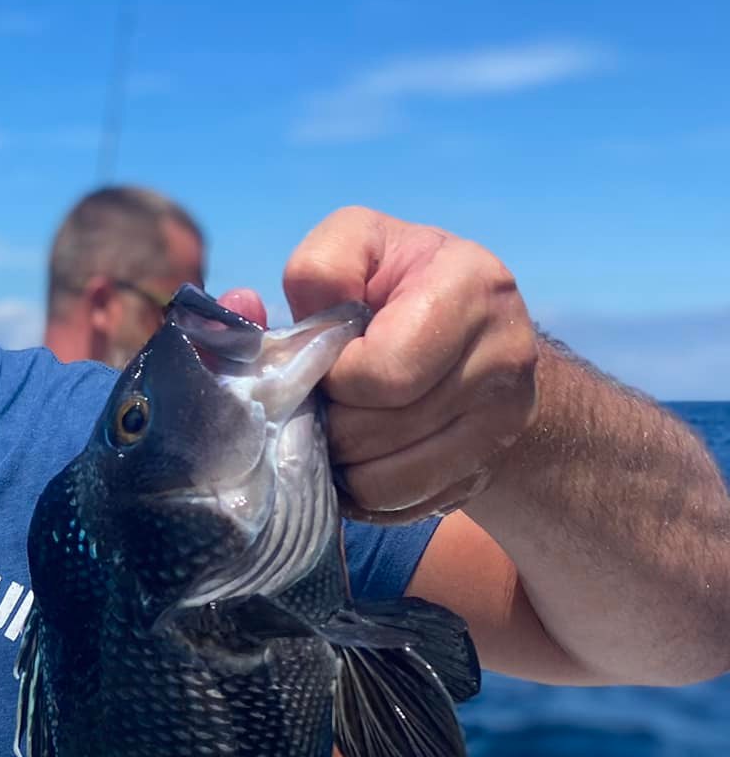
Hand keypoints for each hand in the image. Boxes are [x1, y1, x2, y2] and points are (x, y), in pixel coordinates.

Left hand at [280, 208, 538, 523]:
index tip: (328, 364)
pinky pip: (400, 507)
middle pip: (380, 431)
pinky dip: (361, 494)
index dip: (334, 379)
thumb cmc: (403, 284)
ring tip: (337, 431)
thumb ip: (316, 270)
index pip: (382, 372)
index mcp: (471, 287)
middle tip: (325, 403)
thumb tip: (252, 312)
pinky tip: (356, 460)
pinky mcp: (486, 470)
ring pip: (387, 481)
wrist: (481, 333)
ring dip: (342, 464)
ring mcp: (503, 422)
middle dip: (332, 423)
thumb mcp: (363, 249)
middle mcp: (504, 356)